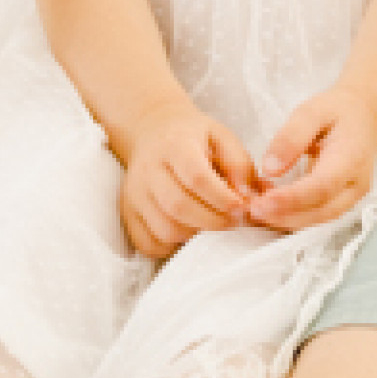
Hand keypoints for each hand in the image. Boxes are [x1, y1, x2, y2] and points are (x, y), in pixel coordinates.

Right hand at [119, 102, 256, 260]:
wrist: (153, 131)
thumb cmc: (194, 137)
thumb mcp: (221, 137)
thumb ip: (239, 164)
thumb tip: (249, 197)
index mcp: (175, 145)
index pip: (196, 177)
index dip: (222, 198)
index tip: (241, 207)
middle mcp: (149, 169)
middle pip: (178, 206)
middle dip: (213, 221)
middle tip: (233, 221)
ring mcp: (134, 193)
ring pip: (164, 229)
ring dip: (194, 235)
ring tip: (210, 223)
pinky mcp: (128, 212)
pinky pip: (148, 243)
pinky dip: (171, 246)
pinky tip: (186, 230)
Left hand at [247, 83, 376, 232]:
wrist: (365, 116)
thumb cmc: (339, 110)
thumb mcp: (312, 110)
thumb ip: (291, 138)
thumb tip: (270, 169)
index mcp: (351, 157)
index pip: (322, 186)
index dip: (291, 199)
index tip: (262, 202)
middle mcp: (356, 184)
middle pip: (321, 211)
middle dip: (284, 216)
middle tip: (251, 210)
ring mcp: (352, 196)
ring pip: (318, 219)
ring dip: (286, 220)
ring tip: (255, 210)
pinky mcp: (343, 202)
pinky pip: (318, 215)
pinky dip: (293, 216)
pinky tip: (270, 207)